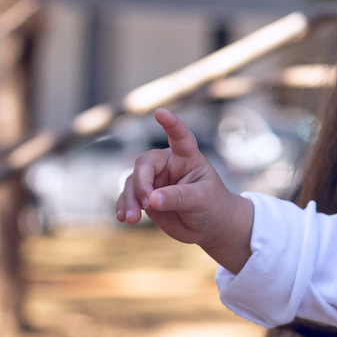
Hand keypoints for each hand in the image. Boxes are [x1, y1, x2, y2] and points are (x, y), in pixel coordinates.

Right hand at [115, 108, 253, 272]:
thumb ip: (178, 197)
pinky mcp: (146, 195)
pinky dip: (124, 206)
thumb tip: (151, 199)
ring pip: (132, 181)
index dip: (171, 124)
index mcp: (187, 157)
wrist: (209, 225)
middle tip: (146, 205)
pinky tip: (124, 218)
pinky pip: (128, 196)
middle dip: (141, 184)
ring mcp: (155, 180)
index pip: (179, 137)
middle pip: (144, 163)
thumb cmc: (212, 205)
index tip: (160, 112)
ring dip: (129, 200)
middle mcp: (168, 164)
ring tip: (132, 219)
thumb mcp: (201, 199)